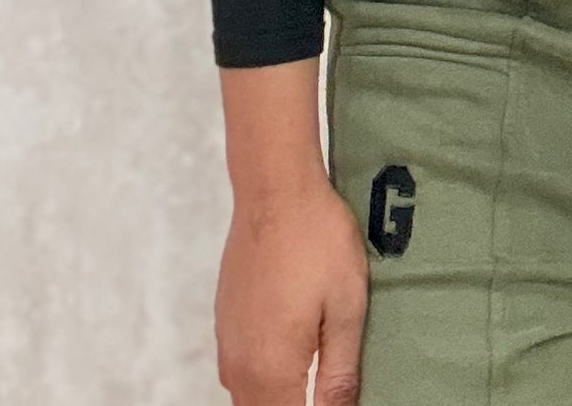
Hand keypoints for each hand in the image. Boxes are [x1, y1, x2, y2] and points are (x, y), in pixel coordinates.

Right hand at [215, 179, 368, 405]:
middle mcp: (239, 365)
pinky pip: (239, 371)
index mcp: (271, 370)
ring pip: (247, 397)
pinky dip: (262, 379)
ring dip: (276, 398)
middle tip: (324, 390)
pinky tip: (290, 360)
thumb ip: (340, 376)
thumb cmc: (318, 241)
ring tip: (311, 383)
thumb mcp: (346, 309)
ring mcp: (227, 342)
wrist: (275, 188)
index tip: (332, 401)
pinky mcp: (225, 320)